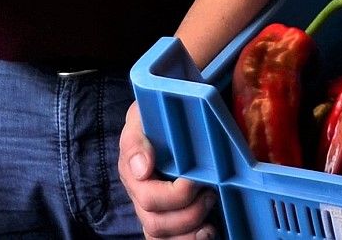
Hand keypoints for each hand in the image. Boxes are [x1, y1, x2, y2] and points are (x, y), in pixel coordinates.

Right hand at [119, 102, 215, 238]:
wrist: (166, 118)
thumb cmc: (156, 115)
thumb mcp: (143, 114)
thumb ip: (138, 138)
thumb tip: (142, 168)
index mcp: (131, 168)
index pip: (146, 194)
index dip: (174, 195)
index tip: (194, 179)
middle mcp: (137, 193)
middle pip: (155, 222)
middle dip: (189, 211)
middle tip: (210, 191)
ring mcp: (150, 209)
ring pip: (160, 236)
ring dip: (190, 229)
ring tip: (210, 206)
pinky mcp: (166, 220)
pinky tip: (207, 231)